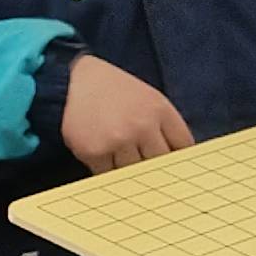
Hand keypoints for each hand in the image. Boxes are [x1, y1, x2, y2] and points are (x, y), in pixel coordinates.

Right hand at [62, 56, 194, 172]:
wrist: (72, 80)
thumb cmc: (113, 90)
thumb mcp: (148, 97)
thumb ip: (164, 124)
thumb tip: (177, 158)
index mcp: (159, 109)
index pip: (183, 145)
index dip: (179, 155)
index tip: (174, 162)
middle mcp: (142, 125)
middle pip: (159, 162)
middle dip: (152, 163)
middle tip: (142, 160)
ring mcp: (118, 140)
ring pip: (134, 172)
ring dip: (128, 167)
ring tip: (117, 151)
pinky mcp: (95, 152)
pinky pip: (108, 174)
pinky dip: (106, 169)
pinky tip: (102, 154)